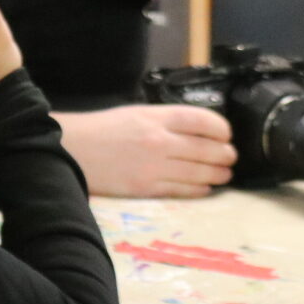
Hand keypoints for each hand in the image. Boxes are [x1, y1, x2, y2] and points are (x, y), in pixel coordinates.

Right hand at [57, 104, 235, 197]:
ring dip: (218, 174)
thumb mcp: (137, 113)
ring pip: (199, 172)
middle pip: (206, 148)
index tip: (227, 134)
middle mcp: (159, 141)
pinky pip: (182, 190)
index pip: (202, 120)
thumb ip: (167, 120)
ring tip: (225, 174)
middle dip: (225, 154)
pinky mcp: (146, 188)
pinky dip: (200, 189)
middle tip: (231, 157)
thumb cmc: (104, 130)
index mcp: (157, 117)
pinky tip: (206, 187)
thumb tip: (197, 130)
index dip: (221, 129)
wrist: (73, 150)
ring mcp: (154, 166)